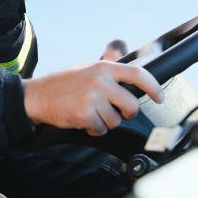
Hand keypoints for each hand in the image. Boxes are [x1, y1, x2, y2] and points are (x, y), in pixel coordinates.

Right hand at [22, 62, 163, 135]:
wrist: (37, 95)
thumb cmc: (63, 83)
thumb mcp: (87, 68)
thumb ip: (109, 71)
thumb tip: (133, 77)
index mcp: (103, 68)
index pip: (137, 73)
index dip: (153, 86)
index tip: (160, 97)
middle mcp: (99, 81)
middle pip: (131, 105)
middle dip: (126, 114)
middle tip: (116, 112)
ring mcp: (92, 98)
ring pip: (116, 121)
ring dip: (106, 122)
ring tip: (91, 113)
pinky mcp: (85, 114)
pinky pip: (101, 129)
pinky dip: (94, 129)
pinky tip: (83, 120)